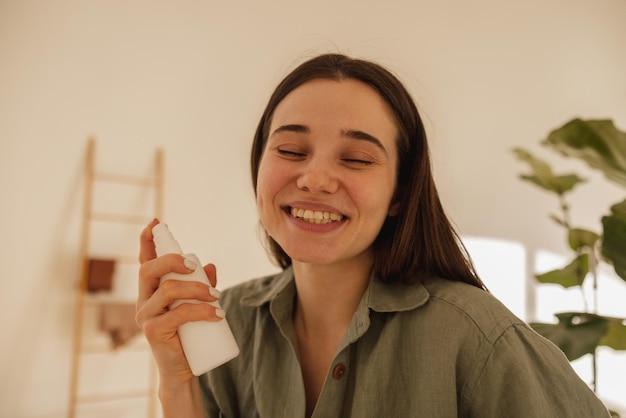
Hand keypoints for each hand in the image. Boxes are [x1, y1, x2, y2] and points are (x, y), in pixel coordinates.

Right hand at [135, 219, 221, 381]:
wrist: (182, 370)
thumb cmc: (188, 334)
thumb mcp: (196, 305)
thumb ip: (202, 284)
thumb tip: (211, 266)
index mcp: (151, 290)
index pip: (144, 261)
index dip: (146, 240)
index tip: (155, 223)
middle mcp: (143, 300)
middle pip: (148, 270)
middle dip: (172, 260)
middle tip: (195, 266)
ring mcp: (145, 316)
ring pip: (168, 290)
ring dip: (197, 288)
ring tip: (217, 295)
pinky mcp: (153, 333)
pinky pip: (177, 315)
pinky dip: (201, 311)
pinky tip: (217, 313)